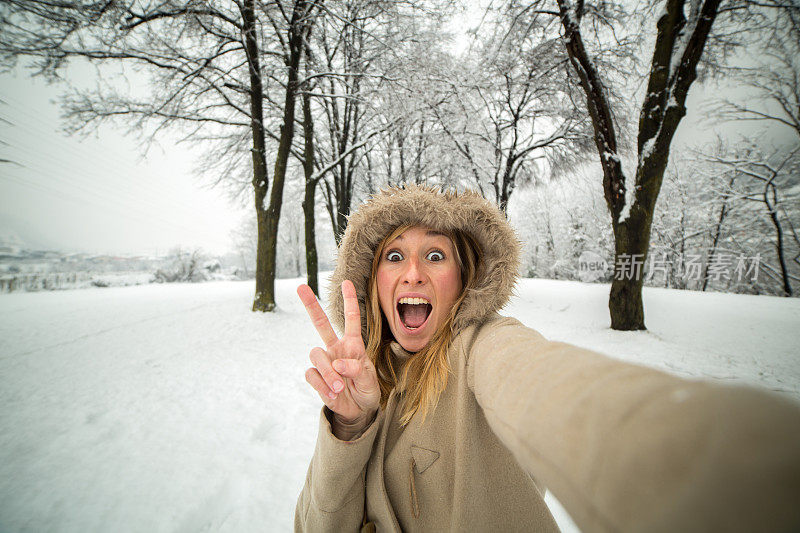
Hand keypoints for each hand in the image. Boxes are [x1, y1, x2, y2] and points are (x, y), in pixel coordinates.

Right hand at [297, 280, 379, 425]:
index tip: (346, 282)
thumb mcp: (369, 380)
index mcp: (353, 345)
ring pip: (316, 356)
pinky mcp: (316, 377)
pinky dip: (323, 386)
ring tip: (340, 387)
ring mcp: (325, 362)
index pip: (351, 319)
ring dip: (328, 372)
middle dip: (311, 305)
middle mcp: (336, 349)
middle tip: (300, 287)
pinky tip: (332, 394)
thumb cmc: (366, 390)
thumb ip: (357, 370)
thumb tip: (338, 363)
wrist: (357, 411)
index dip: (350, 301)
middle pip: (320, 324)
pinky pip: (312, 375)